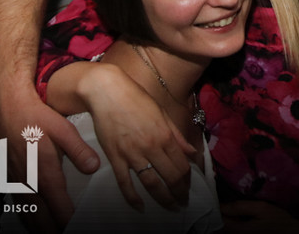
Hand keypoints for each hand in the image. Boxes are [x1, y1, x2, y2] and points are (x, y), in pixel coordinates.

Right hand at [0, 90, 99, 229]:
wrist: (7, 107)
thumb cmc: (36, 116)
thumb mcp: (63, 129)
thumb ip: (79, 151)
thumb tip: (93, 167)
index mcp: (43, 173)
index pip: (59, 209)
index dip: (70, 222)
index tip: (82, 228)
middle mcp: (28, 183)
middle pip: (41, 220)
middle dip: (54, 231)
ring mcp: (17, 182)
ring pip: (28, 216)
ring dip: (39, 228)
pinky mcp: (10, 178)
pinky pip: (19, 206)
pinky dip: (28, 218)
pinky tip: (34, 221)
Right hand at [82, 73, 194, 211]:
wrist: (107, 91)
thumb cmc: (136, 99)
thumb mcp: (162, 113)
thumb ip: (177, 135)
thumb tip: (191, 153)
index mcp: (165, 135)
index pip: (182, 165)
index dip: (187, 179)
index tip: (188, 186)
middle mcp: (151, 147)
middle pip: (171, 177)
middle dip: (179, 193)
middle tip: (182, 201)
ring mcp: (132, 153)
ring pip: (151, 183)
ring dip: (163, 198)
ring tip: (170, 207)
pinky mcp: (115, 157)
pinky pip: (125, 183)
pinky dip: (133, 197)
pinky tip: (140, 206)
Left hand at [221, 200, 298, 230]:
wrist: (292, 231)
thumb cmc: (278, 219)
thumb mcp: (261, 208)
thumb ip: (240, 207)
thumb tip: (221, 205)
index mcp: (239, 231)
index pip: (218, 219)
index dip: (216, 207)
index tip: (217, 196)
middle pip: (221, 224)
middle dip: (221, 211)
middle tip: (226, 197)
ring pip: (228, 226)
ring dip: (228, 215)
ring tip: (233, 203)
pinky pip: (234, 227)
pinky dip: (234, 219)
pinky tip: (241, 212)